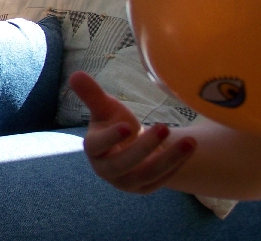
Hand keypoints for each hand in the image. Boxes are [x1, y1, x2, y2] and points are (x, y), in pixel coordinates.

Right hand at [69, 71, 196, 193]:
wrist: (129, 148)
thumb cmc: (114, 123)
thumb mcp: (104, 108)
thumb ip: (91, 94)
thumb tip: (75, 74)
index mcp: (93, 148)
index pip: (97, 145)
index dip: (111, 138)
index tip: (128, 126)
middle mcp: (106, 169)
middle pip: (123, 163)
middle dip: (144, 148)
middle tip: (163, 127)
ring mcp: (126, 182)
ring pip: (147, 174)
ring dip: (169, 158)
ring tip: (189, 141)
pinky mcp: (145, 188)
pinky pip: (161, 179)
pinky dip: (176, 164)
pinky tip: (188, 149)